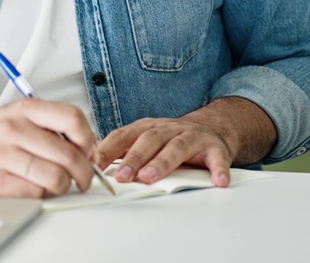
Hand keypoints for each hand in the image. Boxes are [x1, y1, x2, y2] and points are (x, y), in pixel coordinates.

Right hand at [0, 98, 97, 197]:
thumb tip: (89, 152)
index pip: (71, 118)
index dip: (88, 139)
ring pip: (55, 178)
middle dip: (84, 172)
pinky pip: (36, 194)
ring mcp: (3, 155)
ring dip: (64, 186)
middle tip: (83, 178)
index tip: (88, 151)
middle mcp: (14, 129)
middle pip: (68, 155)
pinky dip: (43, 194)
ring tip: (59, 182)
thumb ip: (56, 127)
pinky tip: (37, 186)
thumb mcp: (25, 116)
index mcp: (26, 109)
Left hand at [94, 97, 276, 188]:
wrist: (212, 128)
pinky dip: (218, 170)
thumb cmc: (173, 138)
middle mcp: (169, 129)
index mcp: (148, 128)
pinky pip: (217, 159)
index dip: (108, 149)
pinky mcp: (215, 148)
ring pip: (177, 148)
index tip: (93, 163)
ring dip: (163, 162)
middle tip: (122, 175)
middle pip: (149, 140)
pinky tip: (217, 181)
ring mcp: (192, 137)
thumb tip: (92, 162)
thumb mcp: (145, 139)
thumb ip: (122, 150)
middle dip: (134, 158)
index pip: (124, 135)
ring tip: (151, 177)